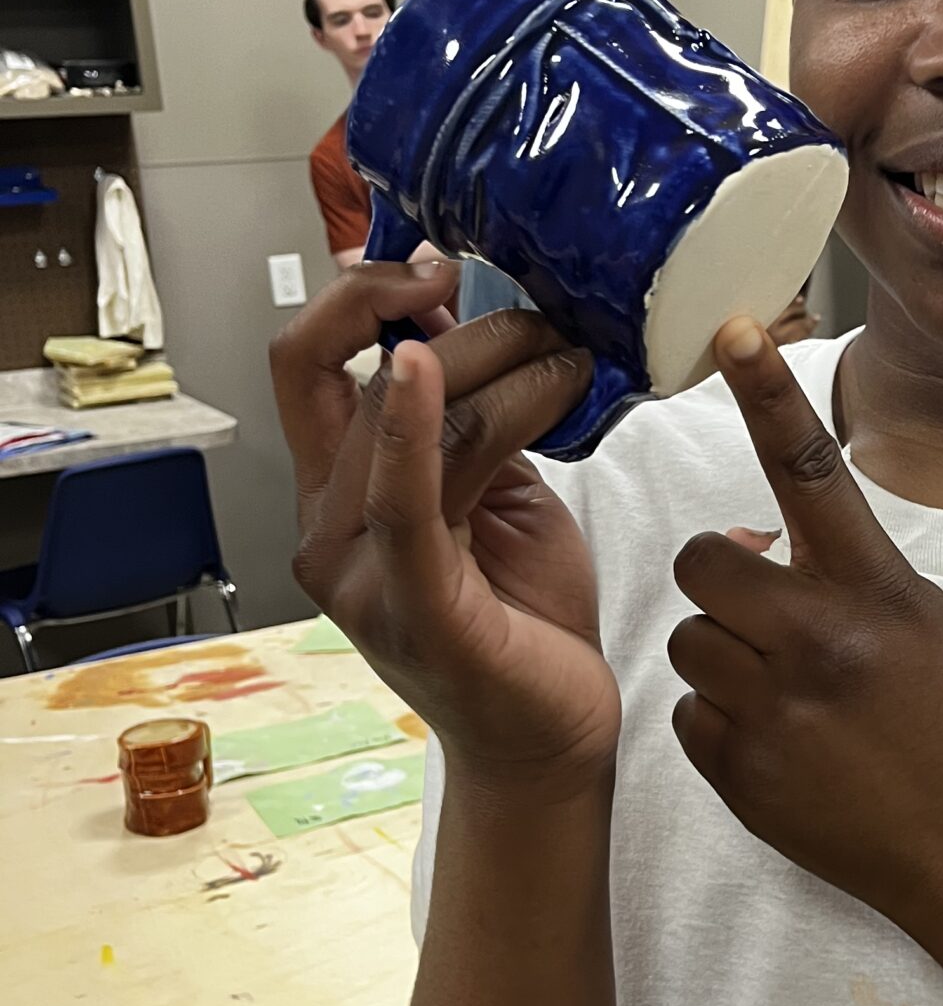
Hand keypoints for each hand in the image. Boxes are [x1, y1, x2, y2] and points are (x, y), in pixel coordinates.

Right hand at [271, 263, 619, 794]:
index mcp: (339, 496)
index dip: (358, 297)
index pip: (310, 364)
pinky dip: (411, 426)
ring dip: (497, 367)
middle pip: (368, 378)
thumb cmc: (525, 622)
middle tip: (548, 320)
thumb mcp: (495, 495)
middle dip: (462, 328)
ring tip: (571, 358)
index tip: (438, 264)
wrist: (550, 741)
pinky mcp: (411, 605)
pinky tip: (426, 368)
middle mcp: (329, 529)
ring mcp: (360, 572)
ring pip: (404, 419)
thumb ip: (467, 422)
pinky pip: (402, 499)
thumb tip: (472, 321)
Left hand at [666, 318, 942, 936]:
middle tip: (762, 614)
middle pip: (702, 563)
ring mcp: (778, 707)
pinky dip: (723, 729)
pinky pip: (689, 717)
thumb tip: (749, 539)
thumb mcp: (926, 626)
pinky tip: (784, 750)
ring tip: (787, 696)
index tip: (737, 331)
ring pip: (687, 641)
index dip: (771, 397)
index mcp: (878, 589)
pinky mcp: (744, 772)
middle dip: (719, 583)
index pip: (813, 471)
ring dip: (722, 659)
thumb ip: (843, 576)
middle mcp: (823, 637)